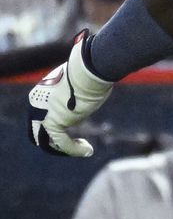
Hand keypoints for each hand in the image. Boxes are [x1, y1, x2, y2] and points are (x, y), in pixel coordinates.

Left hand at [28, 30, 114, 156]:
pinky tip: (88, 150)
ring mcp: (43, 115)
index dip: (59, 124)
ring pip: (48, 140)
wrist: (88, 69)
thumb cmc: (89, 71)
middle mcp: (36, 107)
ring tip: (85, 148)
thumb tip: (90, 92)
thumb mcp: (79, 83)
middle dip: (57, 139)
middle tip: (76, 142)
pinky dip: (75, 149)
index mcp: (39, 95)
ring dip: (66, 148)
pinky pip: (62, 142)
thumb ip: (75, 92)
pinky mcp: (53, 123)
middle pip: (40, 131)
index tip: (77, 125)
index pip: (43, 116)